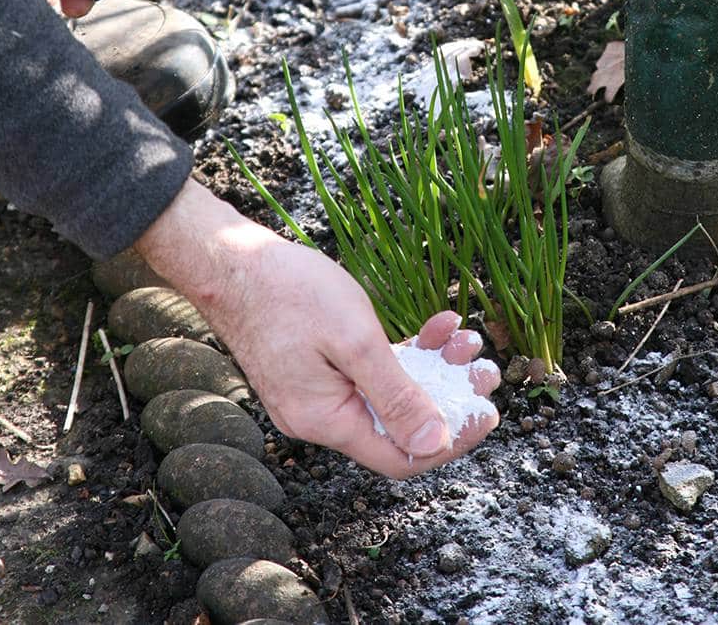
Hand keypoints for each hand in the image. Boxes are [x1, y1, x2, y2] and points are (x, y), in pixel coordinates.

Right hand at [135, 180, 500, 478]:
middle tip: (485, 369)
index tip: (486, 413)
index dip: (449, 441)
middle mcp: (322, 417)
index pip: (400, 457)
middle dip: (449, 398)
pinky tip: (436, 327)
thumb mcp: (355, 342)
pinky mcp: (321, 370)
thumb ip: (396, 396)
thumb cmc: (289, 293)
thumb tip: (434, 445)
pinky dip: (407, 354)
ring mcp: (320, 393)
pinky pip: (374, 375)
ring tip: (465, 337)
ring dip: (434, 370)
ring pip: (392, 396)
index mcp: (326, 420)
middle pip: (400, 427)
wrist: (232, 260)